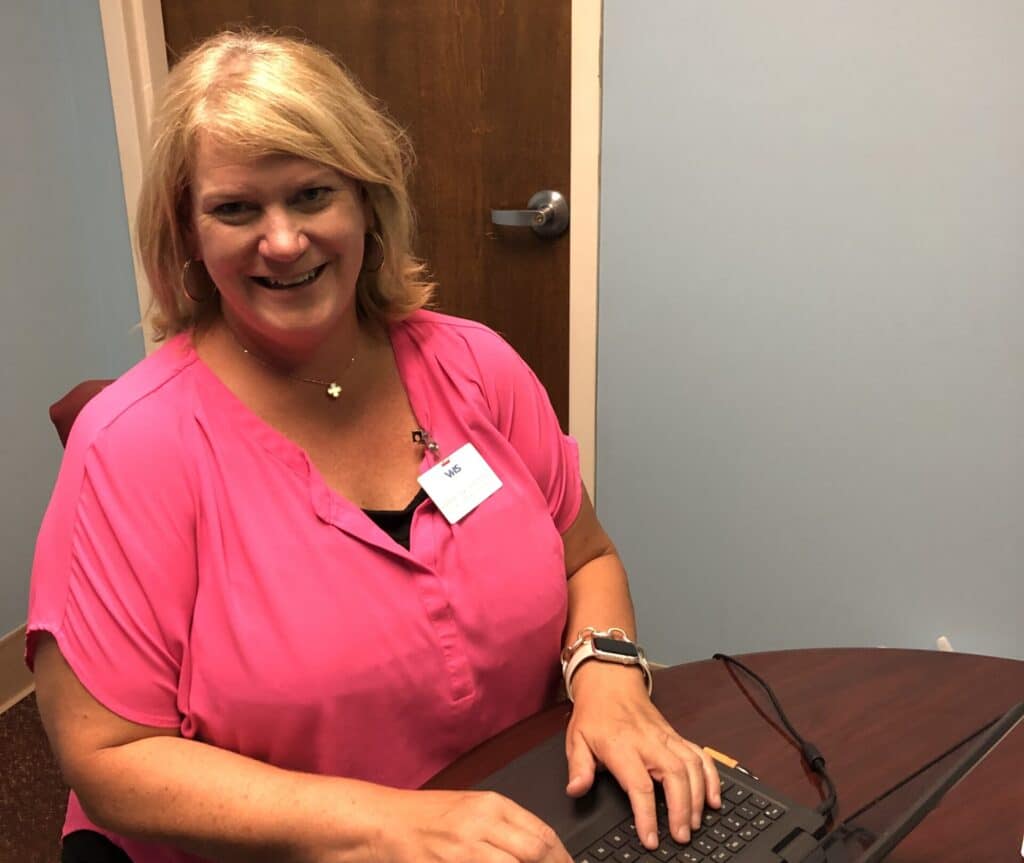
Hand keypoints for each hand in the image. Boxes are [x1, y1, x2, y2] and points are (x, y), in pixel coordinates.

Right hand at [376, 788, 571, 862]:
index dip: (562, 857)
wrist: (382, 821)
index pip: (542, 832)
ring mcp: (465, 849)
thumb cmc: (423, 817)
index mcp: (491, 804)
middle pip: (535, 852)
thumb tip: (539, 849)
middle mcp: (482, 824)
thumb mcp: (469, 809)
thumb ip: (502, 826)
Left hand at [564, 662, 720, 850]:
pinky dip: (712, 776)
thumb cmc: (595, 713)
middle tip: (681, 836)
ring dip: (698, 796)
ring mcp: (667, 737)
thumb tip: (576, 790)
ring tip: (696, 824)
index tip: (650, 838)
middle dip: (682, 809)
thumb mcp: (576, 739)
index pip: (639, 785)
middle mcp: (649, 741)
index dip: (647, 815)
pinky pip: (701, 755)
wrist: (610, 683)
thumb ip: (578, 768)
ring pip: (692, 765)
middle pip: (675, 775)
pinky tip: (714, 798)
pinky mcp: (677, 735)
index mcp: (622, 746)